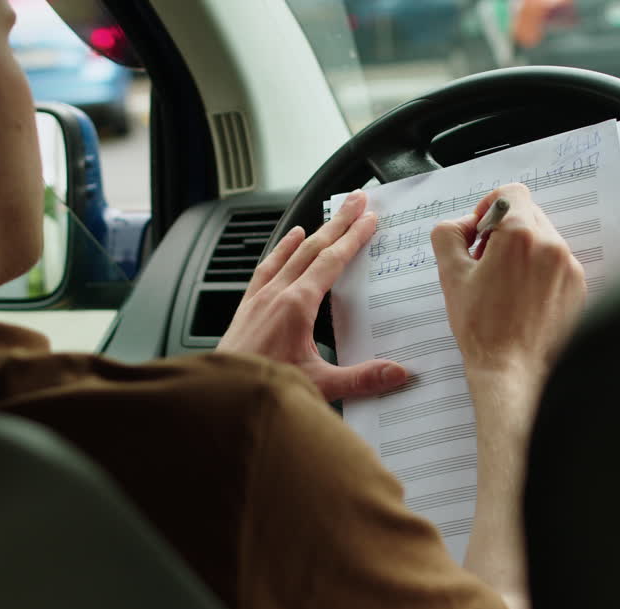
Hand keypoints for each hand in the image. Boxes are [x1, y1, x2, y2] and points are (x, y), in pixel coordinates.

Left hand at [217, 190, 408, 400]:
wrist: (222, 398)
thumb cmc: (265, 390)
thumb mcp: (319, 385)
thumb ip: (361, 378)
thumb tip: (397, 372)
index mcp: (297, 306)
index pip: (332, 261)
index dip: (353, 238)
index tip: (369, 218)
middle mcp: (276, 294)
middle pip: (313, 247)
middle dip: (338, 222)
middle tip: (355, 200)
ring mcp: (259, 298)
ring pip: (290, 253)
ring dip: (312, 232)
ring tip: (328, 215)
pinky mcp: (247, 307)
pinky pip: (266, 267)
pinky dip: (280, 249)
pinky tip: (287, 241)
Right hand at [430, 184, 585, 379]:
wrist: (512, 371)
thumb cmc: (482, 328)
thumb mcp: (450, 276)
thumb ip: (448, 235)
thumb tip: (461, 225)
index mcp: (520, 235)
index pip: (510, 193)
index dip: (488, 208)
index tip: (480, 233)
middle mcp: (551, 245)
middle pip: (527, 215)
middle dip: (503, 232)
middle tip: (485, 263)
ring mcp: (569, 267)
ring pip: (542, 241)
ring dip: (521, 253)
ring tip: (503, 286)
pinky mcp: (578, 288)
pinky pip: (556, 265)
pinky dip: (538, 273)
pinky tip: (520, 300)